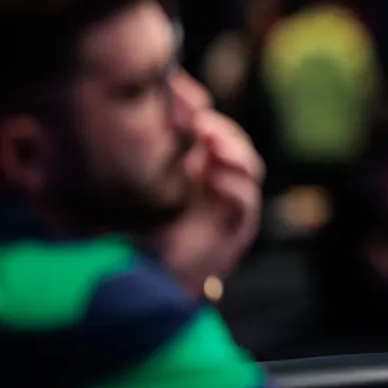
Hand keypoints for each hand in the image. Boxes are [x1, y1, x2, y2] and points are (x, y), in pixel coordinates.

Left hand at [150, 111, 264, 296]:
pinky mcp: (238, 227)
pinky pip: (246, 199)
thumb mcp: (139, 187)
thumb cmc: (138, 234)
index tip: (190, 108)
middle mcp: (218, 181)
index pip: (216, 132)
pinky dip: (234, 186)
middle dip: (223, 131)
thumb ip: (146, 160)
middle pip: (236, 144)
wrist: (151, 279)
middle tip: (202, 125)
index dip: (208, 118)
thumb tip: (139, 123)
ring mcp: (231, 203)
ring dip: (234, 152)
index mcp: (197, 168)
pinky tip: (214, 180)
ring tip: (213, 145)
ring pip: (249, 167)